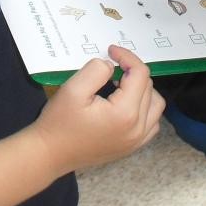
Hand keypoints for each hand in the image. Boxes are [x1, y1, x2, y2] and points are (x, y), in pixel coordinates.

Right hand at [33, 45, 163, 173]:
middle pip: (149, 87)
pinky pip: (151, 122)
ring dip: (142, 89)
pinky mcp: (132, 147)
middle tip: (110, 69)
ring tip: (120, 86)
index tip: (110, 51)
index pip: (140, 74)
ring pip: (155, 105)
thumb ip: (96, 70)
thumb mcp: (73, 89)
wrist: (49, 154)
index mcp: (125, 113)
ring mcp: (137, 141)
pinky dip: (144, 108)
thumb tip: (112, 66)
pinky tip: (125, 104)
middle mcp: (137, 128)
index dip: (127, 57)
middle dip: (132, 72)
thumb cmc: (59, 122)